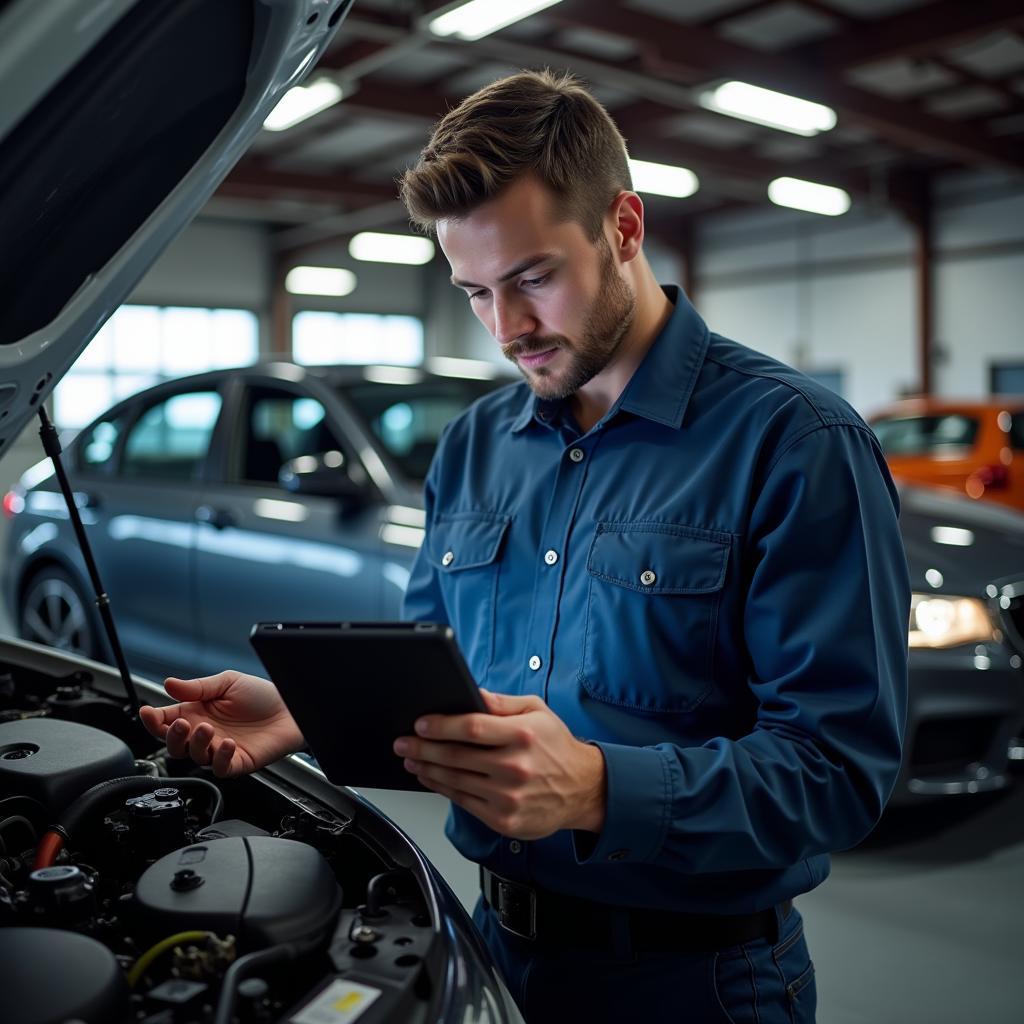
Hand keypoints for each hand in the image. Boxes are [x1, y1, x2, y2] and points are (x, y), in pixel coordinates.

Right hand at [139, 671, 304, 777]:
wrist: (291, 707)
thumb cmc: (261, 694)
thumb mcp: (227, 682)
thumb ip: (198, 687)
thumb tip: (168, 684)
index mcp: (197, 712)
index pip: (166, 720)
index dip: (153, 719)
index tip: (148, 712)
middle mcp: (205, 733)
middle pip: (174, 744)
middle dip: (171, 736)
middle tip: (180, 723)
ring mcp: (219, 750)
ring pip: (194, 756)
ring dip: (196, 743)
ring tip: (208, 727)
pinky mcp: (237, 762)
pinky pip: (220, 768)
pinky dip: (220, 758)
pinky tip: (227, 743)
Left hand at [393, 689, 606, 839]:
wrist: (583, 789)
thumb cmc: (557, 747)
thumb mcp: (537, 711)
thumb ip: (501, 703)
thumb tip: (471, 692)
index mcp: (522, 735)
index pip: (471, 727)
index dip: (441, 725)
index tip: (421, 723)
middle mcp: (515, 767)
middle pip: (456, 756)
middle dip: (422, 748)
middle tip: (404, 742)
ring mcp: (508, 796)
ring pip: (455, 781)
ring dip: (427, 769)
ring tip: (411, 759)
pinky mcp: (504, 819)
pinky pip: (463, 802)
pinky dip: (442, 789)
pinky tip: (431, 778)